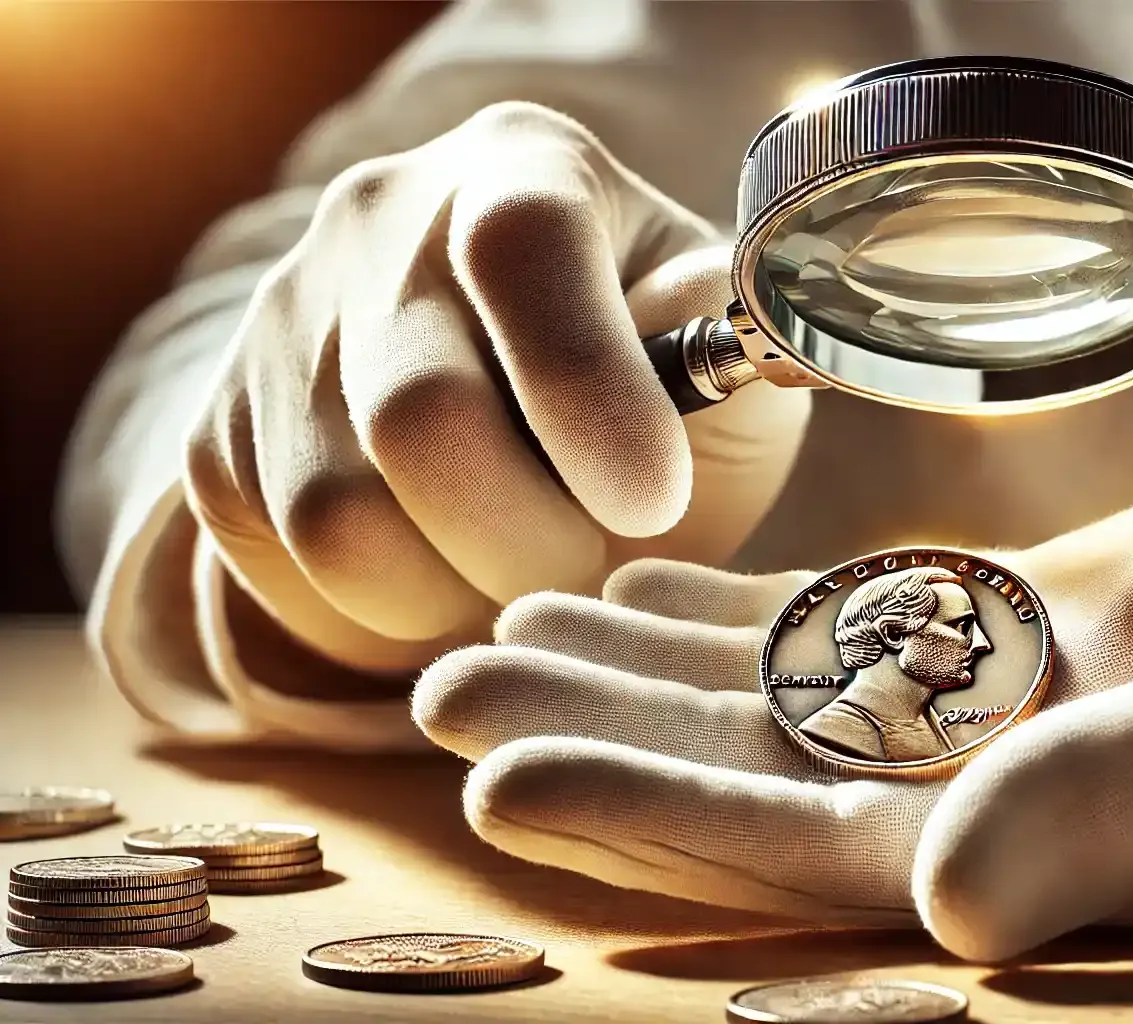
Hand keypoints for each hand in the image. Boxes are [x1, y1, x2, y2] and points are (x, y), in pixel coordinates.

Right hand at [183, 101, 808, 671]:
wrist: (526, 423)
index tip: (652, 500)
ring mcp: (283, 325)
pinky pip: (287, 567)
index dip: (587, 390)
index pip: (522, 248)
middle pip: (421, 415)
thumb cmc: (655, 392)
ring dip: (457, 595)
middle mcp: (381, 222)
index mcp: (523, 171)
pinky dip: (386, 616)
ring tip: (525, 576)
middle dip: (533, 543)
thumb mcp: (723, 359)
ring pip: (339, 517)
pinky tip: (452, 577)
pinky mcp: (222, 435)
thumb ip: (723, 346)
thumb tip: (689, 315)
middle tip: (594, 567)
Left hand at [412, 383, 1132, 958]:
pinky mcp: (1074, 618)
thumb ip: (1126, 804)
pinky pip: (892, 614)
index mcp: (1084, 846)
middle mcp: (1045, 794)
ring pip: (815, 687)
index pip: (824, 848)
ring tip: (515, 618)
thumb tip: (945, 903)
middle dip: (612, 730)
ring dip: (662, 658)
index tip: (499, 768)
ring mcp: (1050, 704)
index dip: (657, 812)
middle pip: (780, 771)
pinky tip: (669, 575)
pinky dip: (779, 596)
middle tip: (444, 682)